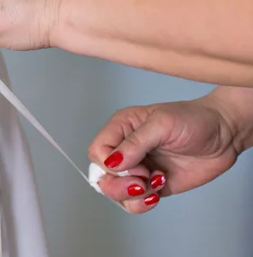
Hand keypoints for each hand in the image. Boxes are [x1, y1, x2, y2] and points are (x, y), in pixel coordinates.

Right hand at [88, 95, 242, 213]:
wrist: (224, 134)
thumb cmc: (193, 119)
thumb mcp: (161, 124)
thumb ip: (135, 143)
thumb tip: (112, 163)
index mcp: (121, 127)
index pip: (97, 151)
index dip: (109, 164)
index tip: (135, 165)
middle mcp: (126, 148)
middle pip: (102, 175)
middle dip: (119, 184)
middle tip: (143, 180)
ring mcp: (139, 168)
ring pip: (116, 192)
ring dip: (132, 195)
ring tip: (153, 185)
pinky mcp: (152, 184)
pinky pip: (135, 202)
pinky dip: (142, 203)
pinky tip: (158, 190)